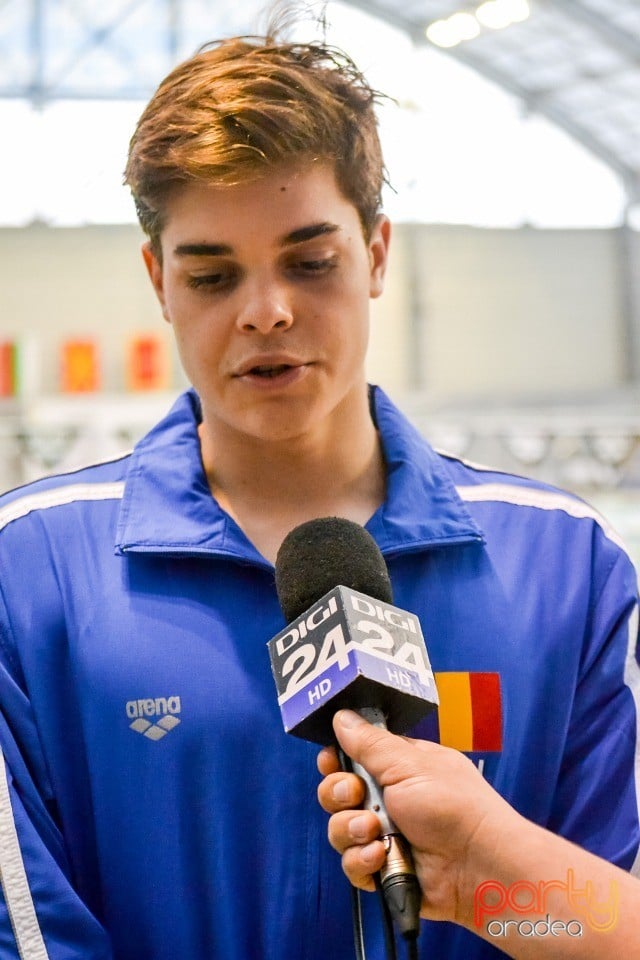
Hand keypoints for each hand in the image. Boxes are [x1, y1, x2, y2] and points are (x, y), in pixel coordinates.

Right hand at [317, 710, 515, 927]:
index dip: (337, 760)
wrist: (478, 866)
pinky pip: (352, 864)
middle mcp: (389, 799)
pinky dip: (362, 861)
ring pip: (340, 829)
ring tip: (375, 831)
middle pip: (338, 792)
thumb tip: (342, 716)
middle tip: (357, 795)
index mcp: (400, 767)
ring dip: (351, 829)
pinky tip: (380, 857)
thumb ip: (370, 743)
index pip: (354, 756)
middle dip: (339, 793)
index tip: (331, 761)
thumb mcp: (409, 765)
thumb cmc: (455, 807)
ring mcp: (386, 835)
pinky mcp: (384, 869)